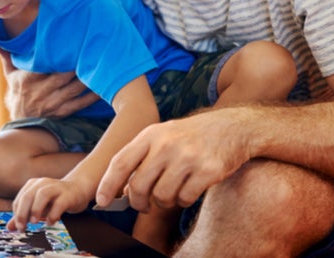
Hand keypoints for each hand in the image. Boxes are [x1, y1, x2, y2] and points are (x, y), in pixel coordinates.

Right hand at [0, 47, 99, 118]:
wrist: (19, 125)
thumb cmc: (17, 95)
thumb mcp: (10, 75)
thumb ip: (7, 56)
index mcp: (28, 80)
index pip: (44, 66)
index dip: (59, 57)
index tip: (71, 44)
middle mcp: (40, 92)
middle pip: (62, 77)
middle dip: (77, 65)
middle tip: (92, 50)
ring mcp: (52, 104)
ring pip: (73, 90)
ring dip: (87, 79)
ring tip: (101, 66)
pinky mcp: (62, 113)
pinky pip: (79, 105)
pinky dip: (91, 97)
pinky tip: (102, 88)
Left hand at [7, 177, 91, 231]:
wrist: (78, 189)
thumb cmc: (56, 198)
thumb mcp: (38, 206)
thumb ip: (24, 215)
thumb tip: (9, 227)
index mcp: (33, 185)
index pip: (20, 199)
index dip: (17, 214)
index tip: (18, 227)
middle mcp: (43, 183)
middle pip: (28, 195)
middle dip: (22, 212)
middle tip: (22, 227)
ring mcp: (56, 187)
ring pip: (43, 194)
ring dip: (36, 209)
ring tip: (34, 222)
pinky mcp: (68, 195)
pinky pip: (59, 203)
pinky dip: (53, 214)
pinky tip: (50, 222)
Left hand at [96, 110, 251, 211]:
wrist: (232, 127)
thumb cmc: (190, 137)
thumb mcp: (162, 137)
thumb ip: (140, 159)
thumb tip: (121, 190)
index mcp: (151, 134)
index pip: (121, 162)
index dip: (107, 184)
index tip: (101, 200)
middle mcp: (167, 144)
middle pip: (138, 186)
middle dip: (138, 202)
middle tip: (144, 205)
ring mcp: (188, 157)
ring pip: (161, 197)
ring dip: (164, 201)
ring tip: (172, 191)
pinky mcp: (208, 170)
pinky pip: (184, 199)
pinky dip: (184, 200)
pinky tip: (189, 188)